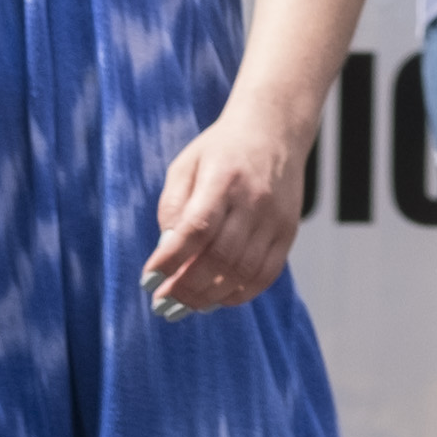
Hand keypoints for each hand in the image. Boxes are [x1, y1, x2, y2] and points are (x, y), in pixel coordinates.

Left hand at [144, 102, 306, 314]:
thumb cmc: (222, 150)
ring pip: (243, 272)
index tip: (148, 280)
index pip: (197, 228)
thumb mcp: (186, 165)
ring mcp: (274, 218)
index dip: (171, 260)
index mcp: (223, 178)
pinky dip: (239, 294)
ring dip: (210, 296)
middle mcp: (253, 200)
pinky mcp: (288, 232)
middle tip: (163, 302)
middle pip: (220, 257)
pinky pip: (265, 274)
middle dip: (187, 287)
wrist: (275, 130)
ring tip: (185, 306)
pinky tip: (216, 299)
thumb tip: (167, 252)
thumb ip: (173, 206)